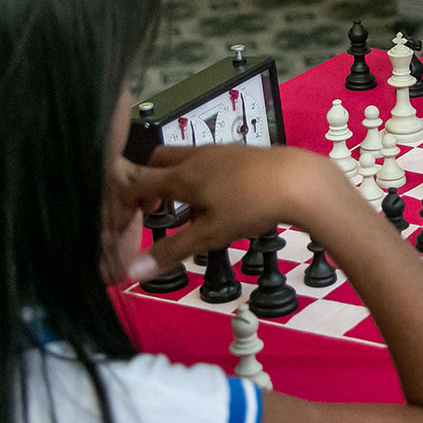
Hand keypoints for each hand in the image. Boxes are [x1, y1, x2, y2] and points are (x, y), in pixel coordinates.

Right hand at [119, 145, 354, 282]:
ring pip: (186, 159)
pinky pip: (211, 161)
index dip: (123, 197)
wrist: (300, 180)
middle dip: (148, 181)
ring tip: (189, 211)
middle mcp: (198, 156)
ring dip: (177, 180)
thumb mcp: (210, 234)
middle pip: (159, 160)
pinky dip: (203, 178)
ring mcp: (222, 151)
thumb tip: (133, 271)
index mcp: (183, 175)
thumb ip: (172, 250)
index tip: (121, 217)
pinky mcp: (243, 153)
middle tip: (153, 209)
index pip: (138, 179)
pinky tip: (221, 202)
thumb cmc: (252, 205)